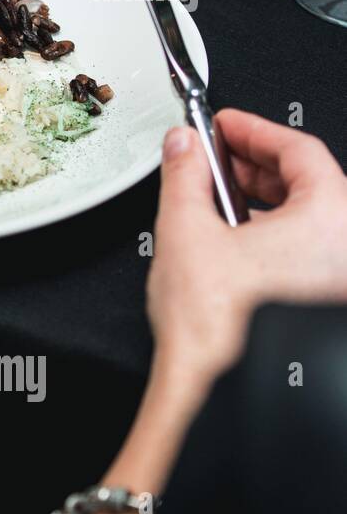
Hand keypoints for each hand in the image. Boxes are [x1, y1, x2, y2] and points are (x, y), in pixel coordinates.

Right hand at [147, 109, 346, 389]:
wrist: (217, 389)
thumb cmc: (217, 327)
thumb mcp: (185, 228)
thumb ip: (185, 174)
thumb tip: (183, 147)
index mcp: (332, 219)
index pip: (299, 149)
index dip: (253, 129)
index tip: (225, 124)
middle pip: (309, 183)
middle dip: (255, 165)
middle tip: (214, 156)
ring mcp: (339, 280)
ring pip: (310, 219)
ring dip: (263, 201)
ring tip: (216, 199)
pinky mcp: (325, 306)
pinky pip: (309, 252)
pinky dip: (274, 236)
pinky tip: (234, 240)